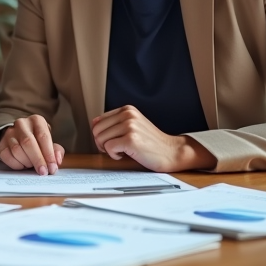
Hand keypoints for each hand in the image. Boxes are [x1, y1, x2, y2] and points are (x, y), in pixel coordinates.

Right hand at [0, 115, 64, 174]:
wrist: (18, 137)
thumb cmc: (38, 142)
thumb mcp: (49, 143)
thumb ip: (56, 151)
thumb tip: (57, 160)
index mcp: (36, 120)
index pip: (43, 136)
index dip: (48, 154)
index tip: (52, 167)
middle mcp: (21, 124)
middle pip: (28, 142)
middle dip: (37, 160)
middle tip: (43, 172)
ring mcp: (9, 133)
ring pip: (17, 150)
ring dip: (27, 162)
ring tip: (32, 166)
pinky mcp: (1, 144)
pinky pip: (8, 157)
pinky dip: (17, 165)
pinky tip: (23, 165)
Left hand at [90, 105, 216, 171]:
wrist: (172, 152)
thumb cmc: (152, 143)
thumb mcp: (133, 126)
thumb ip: (115, 123)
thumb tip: (93, 124)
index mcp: (127, 110)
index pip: (98, 121)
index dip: (100, 135)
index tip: (111, 141)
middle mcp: (128, 115)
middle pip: (96, 130)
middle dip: (101, 143)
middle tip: (115, 149)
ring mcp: (130, 126)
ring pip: (100, 139)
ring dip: (109, 150)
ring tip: (122, 151)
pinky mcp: (131, 140)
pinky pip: (109, 148)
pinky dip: (114, 155)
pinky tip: (126, 155)